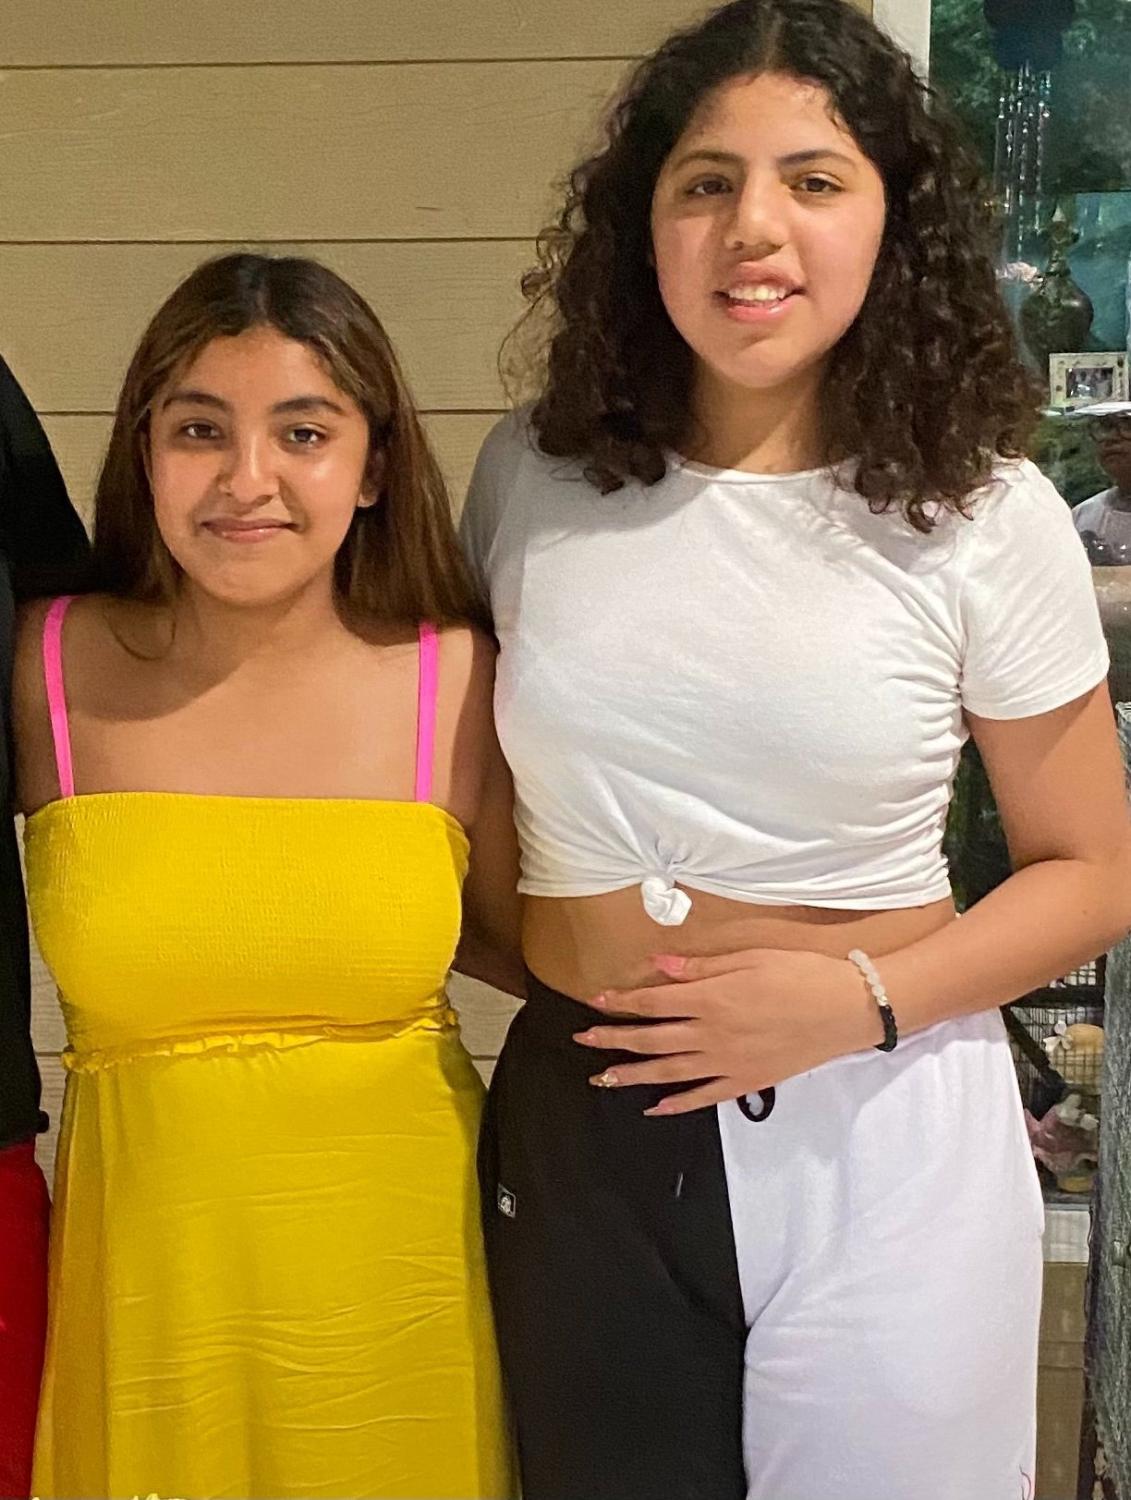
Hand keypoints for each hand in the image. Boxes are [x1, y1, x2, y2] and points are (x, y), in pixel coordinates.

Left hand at [573, 947, 883, 1114]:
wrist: (847, 1010)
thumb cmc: (800, 973)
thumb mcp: (750, 957)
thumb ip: (701, 967)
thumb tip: (659, 966)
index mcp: (711, 999)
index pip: (653, 1002)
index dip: (622, 1001)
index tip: (596, 1001)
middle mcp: (711, 1034)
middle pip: (652, 1039)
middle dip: (614, 1039)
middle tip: (583, 1041)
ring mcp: (728, 1063)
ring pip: (668, 1072)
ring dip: (632, 1075)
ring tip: (602, 1077)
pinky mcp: (746, 1082)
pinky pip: (703, 1097)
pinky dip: (677, 1104)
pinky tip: (654, 1108)